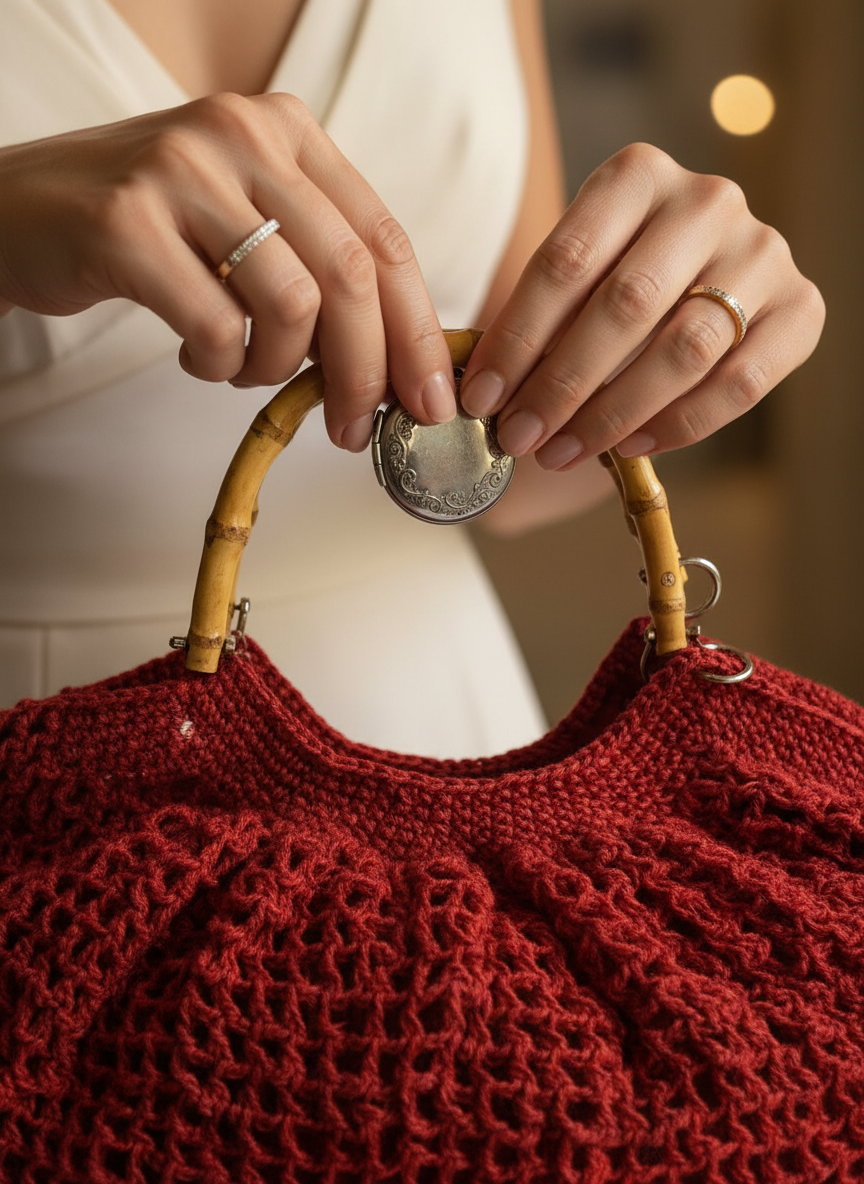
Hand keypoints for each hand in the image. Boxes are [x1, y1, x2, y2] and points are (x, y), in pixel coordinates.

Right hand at [0, 93, 455, 448]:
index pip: (386, 239)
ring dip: (278, 368)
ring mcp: (182, 171)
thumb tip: (396, 365)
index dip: (417, 332)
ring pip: (291, 306)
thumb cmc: (152, 228)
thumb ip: (317, 265)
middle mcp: (243, 135)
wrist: (21, 209)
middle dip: (366, 372)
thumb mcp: (246, 219)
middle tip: (353, 428)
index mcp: (288, 132)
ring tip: (245, 369)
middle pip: (351, 276)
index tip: (430, 401)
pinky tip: (196, 356)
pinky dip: (218, 366)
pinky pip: (216, 329)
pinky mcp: (127, 223)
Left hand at [460, 143, 824, 466]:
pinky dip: (679, 424)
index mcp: (638, 173)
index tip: (480, 398)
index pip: (567, 261)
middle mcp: (708, 201)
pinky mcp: (801, 308)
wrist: (708, 275)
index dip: (518, 337)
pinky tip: (630, 448)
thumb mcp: (575, 276)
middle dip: (561, 384)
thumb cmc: (618, 279)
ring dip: (614, 413)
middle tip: (520, 435)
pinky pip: (740, 383)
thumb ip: (539, 318)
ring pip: (684, 349)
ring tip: (561, 453)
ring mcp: (762, 252)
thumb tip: (484, 395)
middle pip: (627, 305)